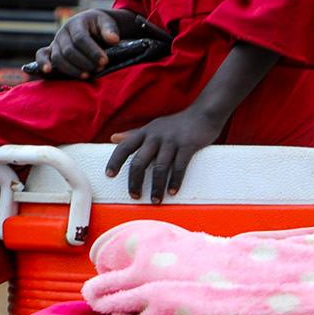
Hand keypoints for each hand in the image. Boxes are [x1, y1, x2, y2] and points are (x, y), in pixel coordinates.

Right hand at [36, 9, 121, 79]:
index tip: (104, 61)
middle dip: (85, 62)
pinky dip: (42, 63)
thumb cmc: (100, 25)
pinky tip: (48, 71)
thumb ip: (110, 29)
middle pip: (69, 50)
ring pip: (58, 57)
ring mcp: (56, 42)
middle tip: (100, 68)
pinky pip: (42, 55)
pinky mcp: (51, 50)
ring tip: (87, 75)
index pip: (81, 38)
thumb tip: (113, 39)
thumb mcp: (107, 23)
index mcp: (76, 23)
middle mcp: (63, 33)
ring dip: (72, 69)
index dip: (92, 51)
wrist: (91, 25)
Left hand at [106, 107, 225, 201]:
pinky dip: (175, 180)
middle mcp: (156, 136)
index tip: (109, 175)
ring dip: (157, 186)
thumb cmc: (178, 123)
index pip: (125, 147)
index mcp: (145, 132)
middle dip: (135, 181)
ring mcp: (172, 141)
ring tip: (155, 200)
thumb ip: (134, 134)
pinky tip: (172, 191)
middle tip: (135, 196)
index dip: (115, 161)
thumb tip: (113, 138)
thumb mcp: (153, 126)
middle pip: (140, 161)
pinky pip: (179, 166)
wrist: (204, 114)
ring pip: (160, 167)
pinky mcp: (188, 146)